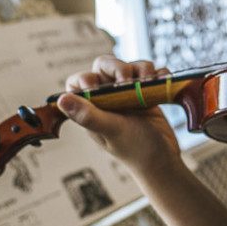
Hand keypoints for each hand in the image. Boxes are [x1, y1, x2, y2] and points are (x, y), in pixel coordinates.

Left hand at [57, 56, 181, 178]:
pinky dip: (158, 75)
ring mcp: (128, 94)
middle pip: (105, 66)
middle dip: (119, 68)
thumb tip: (62, 101)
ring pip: (130, 66)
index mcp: (92, 108)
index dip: (86, 78)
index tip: (98, 86)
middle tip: (128, 82)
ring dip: (142, 69)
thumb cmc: (135, 150)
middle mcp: (108, 99)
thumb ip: (88, 116)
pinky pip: (150, 73)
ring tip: (149, 83)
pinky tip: (161, 83)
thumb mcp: (111, 131)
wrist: (164, 159)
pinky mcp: (146, 93)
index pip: (79, 82)